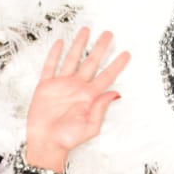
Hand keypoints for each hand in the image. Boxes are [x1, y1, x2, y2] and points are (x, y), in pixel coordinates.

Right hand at [25, 28, 129, 169]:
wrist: (46, 143)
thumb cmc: (68, 138)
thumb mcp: (90, 126)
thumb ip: (101, 108)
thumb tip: (116, 92)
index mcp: (90, 96)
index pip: (107, 76)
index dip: (117, 64)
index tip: (127, 53)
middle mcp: (77, 87)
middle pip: (91, 62)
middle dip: (100, 47)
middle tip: (109, 34)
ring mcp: (62, 85)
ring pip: (72, 59)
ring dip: (79, 45)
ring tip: (86, 30)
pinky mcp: (46, 86)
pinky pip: (51, 66)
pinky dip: (55, 54)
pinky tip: (60, 43)